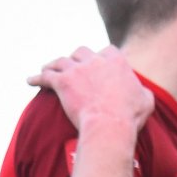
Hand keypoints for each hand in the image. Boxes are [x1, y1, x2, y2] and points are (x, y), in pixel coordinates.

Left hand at [30, 46, 152, 135]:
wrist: (109, 124)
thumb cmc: (130, 115)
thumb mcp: (146, 101)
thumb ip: (142, 92)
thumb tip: (142, 93)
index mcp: (116, 61)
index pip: (107, 52)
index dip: (102, 58)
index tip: (99, 65)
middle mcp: (95, 61)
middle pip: (82, 52)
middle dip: (77, 58)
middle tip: (73, 67)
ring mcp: (77, 70)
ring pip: (61, 61)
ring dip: (54, 65)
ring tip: (48, 68)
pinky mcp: (62, 82)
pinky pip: (45, 77)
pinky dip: (37, 78)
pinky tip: (30, 81)